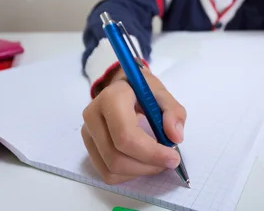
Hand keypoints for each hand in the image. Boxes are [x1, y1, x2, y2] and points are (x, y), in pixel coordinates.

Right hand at [81, 64, 186, 184]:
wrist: (123, 88)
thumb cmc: (142, 90)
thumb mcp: (162, 94)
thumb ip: (173, 112)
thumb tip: (175, 137)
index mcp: (111, 99)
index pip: (126, 136)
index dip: (151, 152)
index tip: (173, 157)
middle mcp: (93, 116)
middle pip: (116, 158)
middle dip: (147, 165)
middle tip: (169, 160)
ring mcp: (87, 133)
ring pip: (111, 169)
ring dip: (140, 172)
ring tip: (157, 160)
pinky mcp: (88, 147)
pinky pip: (107, 173)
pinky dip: (129, 174)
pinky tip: (142, 161)